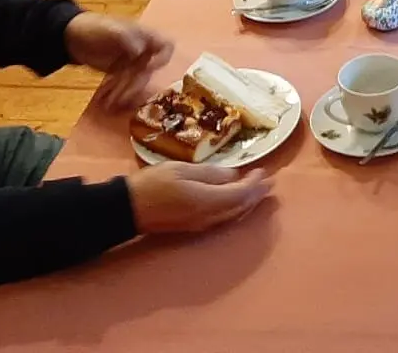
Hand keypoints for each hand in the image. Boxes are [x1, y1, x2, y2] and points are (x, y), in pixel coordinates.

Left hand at [65, 13, 174, 112]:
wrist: (71, 36)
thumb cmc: (93, 27)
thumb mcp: (110, 29)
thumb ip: (126, 37)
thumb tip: (140, 50)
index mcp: (144, 36)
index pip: (166, 47)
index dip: (162, 59)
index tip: (149, 69)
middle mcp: (142, 50)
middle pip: (148, 71)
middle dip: (134, 86)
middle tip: (121, 98)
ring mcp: (131, 62)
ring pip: (136, 82)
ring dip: (125, 94)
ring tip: (110, 104)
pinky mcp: (120, 72)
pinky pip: (125, 86)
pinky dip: (118, 94)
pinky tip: (107, 102)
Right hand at [127, 163, 272, 234]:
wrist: (128, 209)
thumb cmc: (153, 184)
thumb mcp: (182, 170)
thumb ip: (211, 173)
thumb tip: (233, 176)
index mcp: (208, 201)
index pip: (241, 193)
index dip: (256, 183)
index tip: (265, 170)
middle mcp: (209, 217)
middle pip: (241, 207)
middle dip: (256, 194)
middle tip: (269, 181)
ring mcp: (201, 225)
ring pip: (233, 214)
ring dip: (248, 202)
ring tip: (258, 190)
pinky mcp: (193, 227)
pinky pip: (223, 218)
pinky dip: (235, 208)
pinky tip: (235, 201)